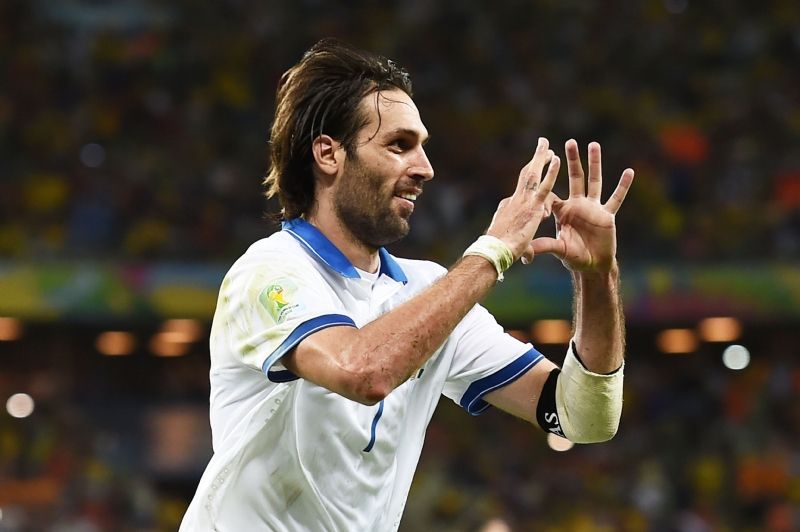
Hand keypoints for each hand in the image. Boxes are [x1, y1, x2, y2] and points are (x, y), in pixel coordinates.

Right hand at [485, 137, 559, 260]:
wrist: (495, 252)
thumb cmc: (500, 253)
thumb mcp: (515, 248)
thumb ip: (525, 249)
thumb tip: (529, 257)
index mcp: (508, 208)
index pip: (521, 193)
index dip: (529, 186)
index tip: (536, 182)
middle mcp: (514, 200)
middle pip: (525, 176)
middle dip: (534, 162)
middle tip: (542, 149)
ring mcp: (523, 201)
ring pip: (533, 174)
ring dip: (540, 158)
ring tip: (546, 145)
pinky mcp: (533, 206)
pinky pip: (544, 185)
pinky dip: (550, 171)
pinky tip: (556, 158)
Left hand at [528, 140, 633, 273]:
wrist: (593, 265)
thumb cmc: (574, 257)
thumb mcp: (559, 250)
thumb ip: (545, 246)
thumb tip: (528, 250)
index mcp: (563, 212)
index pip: (553, 194)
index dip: (548, 188)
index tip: (544, 177)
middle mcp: (578, 205)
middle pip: (575, 178)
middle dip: (572, 160)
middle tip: (570, 142)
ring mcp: (593, 208)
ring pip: (595, 181)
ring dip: (595, 164)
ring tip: (594, 145)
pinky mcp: (607, 215)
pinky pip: (616, 198)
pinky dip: (623, 186)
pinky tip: (629, 172)